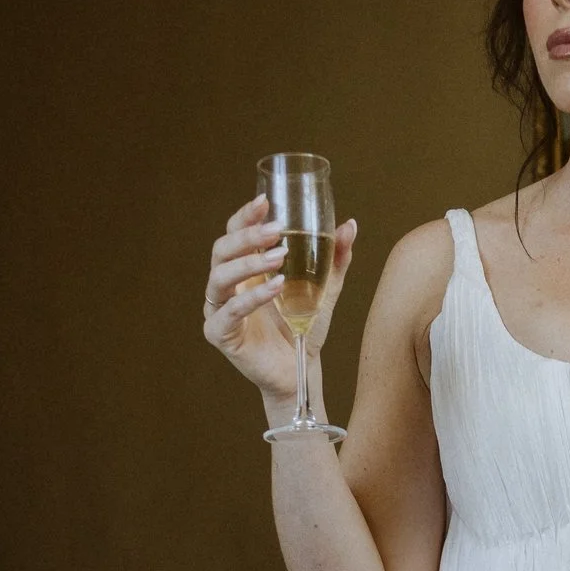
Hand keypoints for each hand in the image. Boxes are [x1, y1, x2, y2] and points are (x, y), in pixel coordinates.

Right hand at [203, 195, 360, 404]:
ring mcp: (219, 309)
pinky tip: (275, 288)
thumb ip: (335, 258)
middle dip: (247, 235)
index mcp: (245, 267)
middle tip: (277, 230)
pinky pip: (229, 312)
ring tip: (279, 257)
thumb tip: (350, 224)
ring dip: (249, 262)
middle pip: (221, 249)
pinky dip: (252, 298)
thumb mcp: (325, 288)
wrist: (301, 369)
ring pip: (219, 276)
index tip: (266, 201)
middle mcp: (227, 285)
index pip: (234, 233)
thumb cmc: (305, 327)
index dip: (245, 215)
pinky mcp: (220, 334)